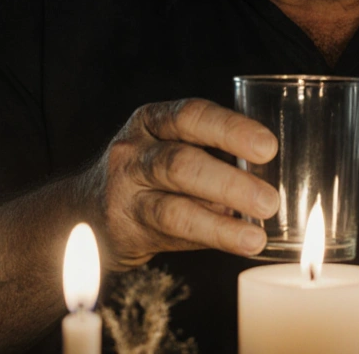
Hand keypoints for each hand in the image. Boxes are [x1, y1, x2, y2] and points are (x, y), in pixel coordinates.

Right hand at [75, 98, 279, 269]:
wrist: (87, 209)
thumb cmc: (151, 174)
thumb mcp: (175, 148)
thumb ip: (216, 158)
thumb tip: (271, 179)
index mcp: (154, 120)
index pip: (192, 116)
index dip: (231, 130)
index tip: (268, 147)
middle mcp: (133, 150)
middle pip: (180, 162)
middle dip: (229, 182)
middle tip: (270, 200)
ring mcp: (125, 191)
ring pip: (172, 207)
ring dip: (220, 223)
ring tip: (257, 234)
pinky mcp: (126, 228)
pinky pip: (170, 235)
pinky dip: (211, 237)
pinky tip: (240, 242)